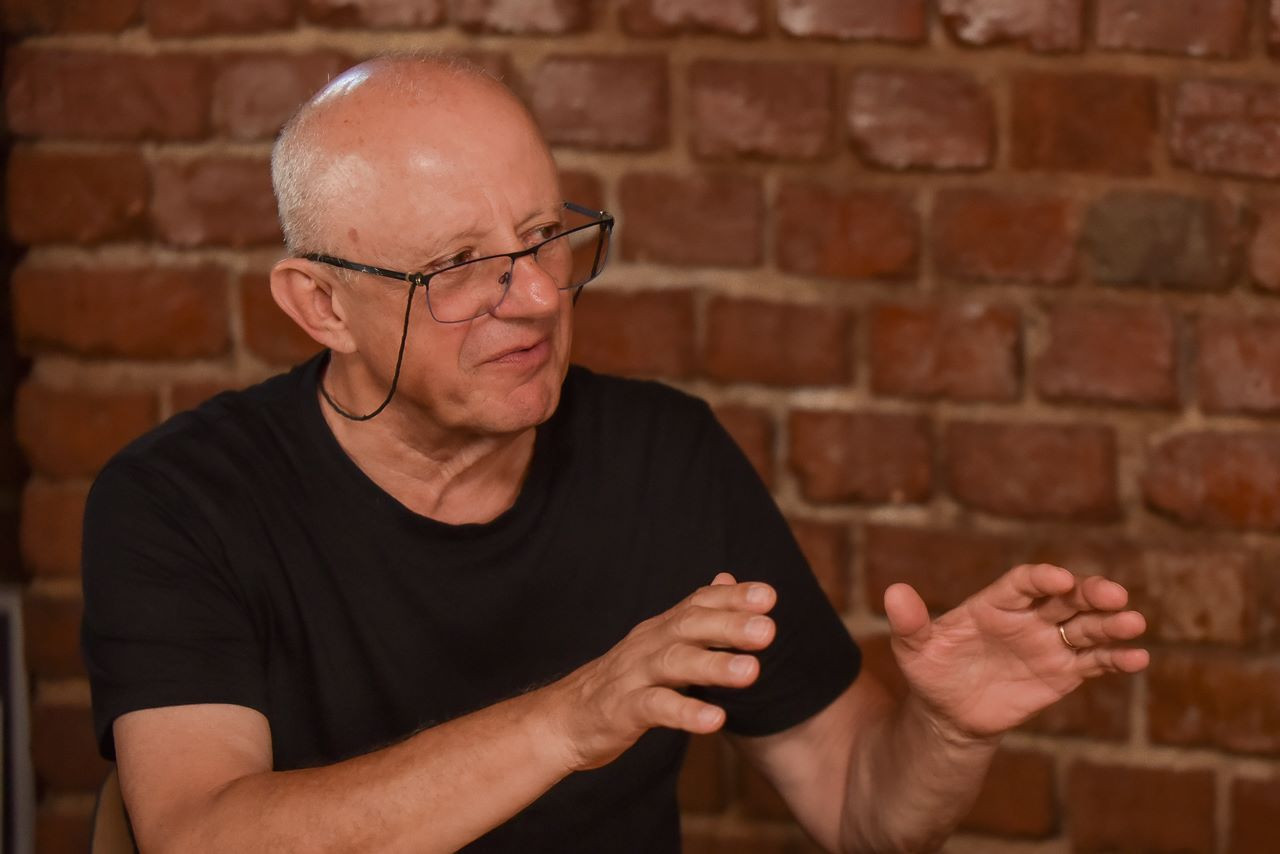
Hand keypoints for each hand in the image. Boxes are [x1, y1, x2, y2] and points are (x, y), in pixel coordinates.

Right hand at [549, 573, 775, 770]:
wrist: (562, 719)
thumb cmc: (621, 681)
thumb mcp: (658, 643)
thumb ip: (695, 615)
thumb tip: (727, 579)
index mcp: (660, 629)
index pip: (697, 604)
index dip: (732, 598)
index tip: (768, 596)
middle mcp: (647, 645)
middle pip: (689, 626)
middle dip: (729, 624)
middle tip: (768, 629)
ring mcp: (633, 676)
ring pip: (673, 663)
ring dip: (713, 664)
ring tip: (751, 672)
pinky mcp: (622, 710)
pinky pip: (654, 708)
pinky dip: (684, 712)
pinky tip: (714, 719)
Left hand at [885, 564, 1148, 740]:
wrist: (949, 712)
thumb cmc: (931, 670)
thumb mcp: (912, 648)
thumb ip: (908, 621)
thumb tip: (892, 592)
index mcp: (995, 602)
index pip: (1024, 582)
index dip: (1042, 578)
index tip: (1059, 579)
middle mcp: (1029, 617)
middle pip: (1067, 597)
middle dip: (1091, 593)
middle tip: (1114, 594)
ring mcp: (1049, 643)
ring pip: (1087, 627)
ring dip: (1111, 624)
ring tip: (1133, 621)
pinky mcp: (1063, 673)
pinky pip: (1094, 662)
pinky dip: (1116, 659)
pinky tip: (1137, 658)